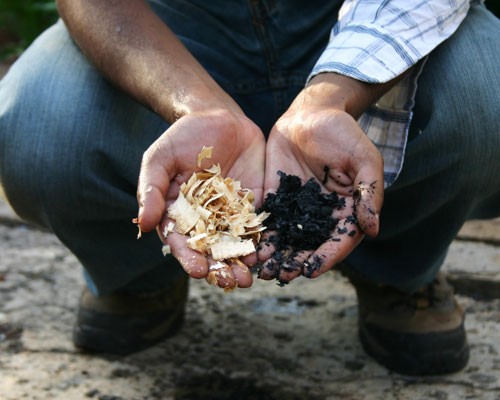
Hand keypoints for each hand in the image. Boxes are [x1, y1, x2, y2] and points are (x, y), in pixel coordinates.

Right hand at [136, 109, 265, 288]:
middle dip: (220, 269)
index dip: (189, 258)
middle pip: (211, 251)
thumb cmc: (184, 138)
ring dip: (241, 262)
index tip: (199, 270)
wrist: (220, 119)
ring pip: (235, 245)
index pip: (182, 243)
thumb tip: (143, 225)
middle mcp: (205, 220)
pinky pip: (257, 228)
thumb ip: (153, 189)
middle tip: (232, 282)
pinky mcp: (252, 206)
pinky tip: (266, 253)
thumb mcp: (161, 158)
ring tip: (249, 276)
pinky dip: (261, 242)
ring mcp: (230, 215)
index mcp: (180, 215)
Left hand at [258, 100, 383, 283]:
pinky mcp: (278, 199)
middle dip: (297, 262)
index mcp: (347, 209)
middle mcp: (323, 214)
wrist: (310, 113)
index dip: (326, 257)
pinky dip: (262, 237)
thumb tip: (373, 229)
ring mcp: (299, 208)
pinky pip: (271, 222)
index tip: (312, 271)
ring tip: (264, 272)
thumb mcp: (363, 158)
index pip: (339, 240)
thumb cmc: (342, 132)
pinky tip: (252, 250)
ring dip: (277, 257)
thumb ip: (370, 192)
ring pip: (289, 239)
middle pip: (311, 245)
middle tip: (282, 276)